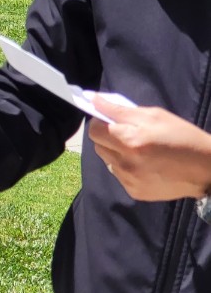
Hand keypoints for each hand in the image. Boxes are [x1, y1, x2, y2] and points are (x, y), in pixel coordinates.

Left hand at [88, 97, 210, 200]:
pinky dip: (126, 168)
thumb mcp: (155, 116)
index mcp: (130, 141)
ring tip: (138, 150)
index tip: (111, 120)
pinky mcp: (134, 192)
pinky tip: (145, 165)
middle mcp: (125, 163)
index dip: (100, 122)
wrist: (205, 169)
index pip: (94, 130)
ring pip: (108, 161)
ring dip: (116, 153)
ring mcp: (128, 180)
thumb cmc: (182, 136)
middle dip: (107, 137)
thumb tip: (94, 100)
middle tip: (127, 133)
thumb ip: (121, 110)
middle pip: (98, 146)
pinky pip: (119, 175)